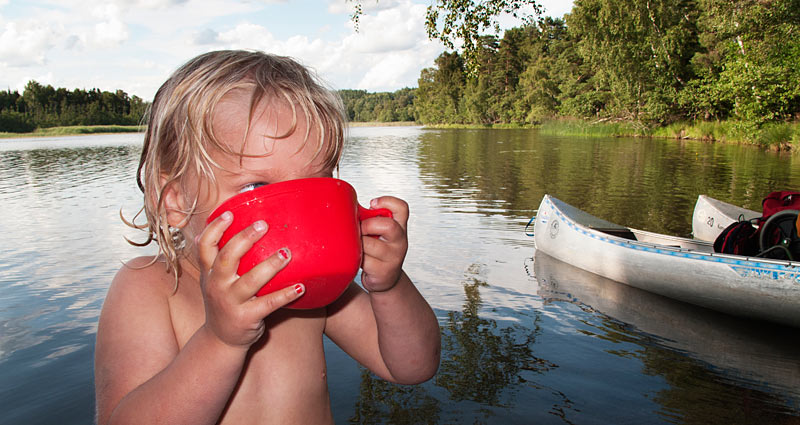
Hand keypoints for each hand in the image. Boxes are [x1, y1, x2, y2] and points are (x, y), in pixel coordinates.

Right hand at [196, 211, 304, 347]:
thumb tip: (231, 224)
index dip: (215, 228)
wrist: (220, 340)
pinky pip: (269, 304)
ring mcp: (231, 302)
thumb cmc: (223, 301)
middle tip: (263, 225)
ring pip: (251, 281)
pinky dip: (285, 295)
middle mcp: (217, 285)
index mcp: (209, 273)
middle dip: (244, 239)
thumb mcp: (213, 280)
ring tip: (287, 253)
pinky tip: (300, 287)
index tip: (229, 213)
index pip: (205, 246)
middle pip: (227, 258)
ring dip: (270, 265)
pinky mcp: (247, 318)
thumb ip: (219, 259)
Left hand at [360, 196, 408, 291]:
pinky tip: (357, 258)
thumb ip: (371, 219)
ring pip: (370, 245)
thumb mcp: (379, 233)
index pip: (401, 208)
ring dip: (358, 243)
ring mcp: (393, 257)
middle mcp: (400, 241)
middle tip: (360, 230)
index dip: (387, 202)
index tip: (372, 204)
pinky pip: (363, 260)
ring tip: (357, 245)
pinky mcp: (383, 272)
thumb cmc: (378, 251)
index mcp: (399, 227)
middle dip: (367, 225)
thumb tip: (348, 207)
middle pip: (388, 225)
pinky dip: (355, 258)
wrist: (385, 279)